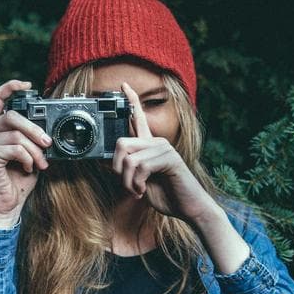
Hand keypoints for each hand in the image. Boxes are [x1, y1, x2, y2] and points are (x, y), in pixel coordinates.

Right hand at [0, 80, 51, 227]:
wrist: (7, 206)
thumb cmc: (17, 181)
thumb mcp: (29, 154)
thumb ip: (31, 137)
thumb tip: (47, 127)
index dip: (11, 87)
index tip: (29, 85)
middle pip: (12, 116)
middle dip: (35, 130)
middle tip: (48, 144)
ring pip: (16, 134)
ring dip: (34, 150)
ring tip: (40, 163)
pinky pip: (15, 148)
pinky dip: (27, 158)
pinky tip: (27, 168)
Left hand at [112, 82, 218, 224]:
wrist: (189, 208)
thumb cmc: (167, 195)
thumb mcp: (139, 183)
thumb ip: (126, 171)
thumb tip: (104, 162)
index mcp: (150, 146)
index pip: (139, 118)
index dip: (131, 100)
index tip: (123, 85)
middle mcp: (157, 142)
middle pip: (121, 143)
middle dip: (117, 170)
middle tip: (128, 186)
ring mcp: (164, 148)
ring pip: (129, 159)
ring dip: (128, 182)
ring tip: (138, 191)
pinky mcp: (169, 158)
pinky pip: (141, 167)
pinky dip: (137, 184)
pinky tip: (144, 191)